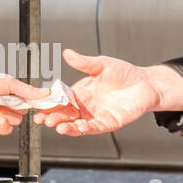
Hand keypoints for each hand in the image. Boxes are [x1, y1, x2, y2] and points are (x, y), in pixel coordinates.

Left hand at [0, 68, 49, 135]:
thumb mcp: (9, 83)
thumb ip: (28, 91)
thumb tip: (46, 92)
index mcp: (12, 93)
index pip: (29, 101)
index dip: (33, 103)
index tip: (39, 103)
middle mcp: (6, 104)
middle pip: (22, 112)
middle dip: (12, 106)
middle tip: (1, 98)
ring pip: (15, 121)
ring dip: (2, 113)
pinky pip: (5, 130)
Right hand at [34, 49, 182, 135]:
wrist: (145, 83)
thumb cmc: (124, 73)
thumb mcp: (102, 64)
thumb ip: (84, 62)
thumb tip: (68, 53)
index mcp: (79, 93)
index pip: (60, 100)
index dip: (48, 104)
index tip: (37, 106)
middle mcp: (85, 106)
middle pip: (64, 115)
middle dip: (53, 118)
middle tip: (43, 119)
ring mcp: (95, 116)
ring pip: (76, 125)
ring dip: (66, 127)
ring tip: (58, 127)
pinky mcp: (108, 123)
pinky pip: (94, 128)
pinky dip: (86, 129)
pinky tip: (80, 127)